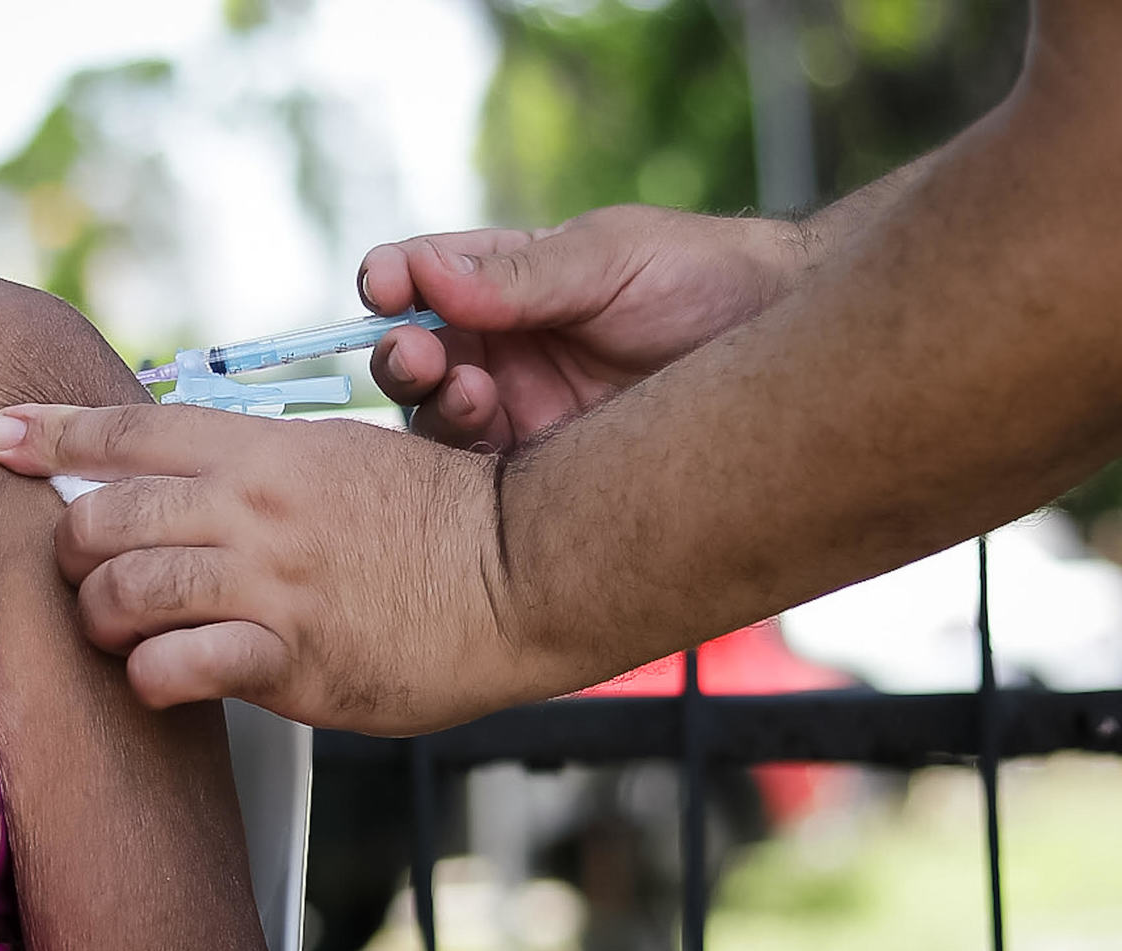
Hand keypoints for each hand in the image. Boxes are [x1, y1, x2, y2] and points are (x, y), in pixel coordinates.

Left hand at [0, 403, 560, 734]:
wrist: (520, 569)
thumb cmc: (442, 513)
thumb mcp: (349, 457)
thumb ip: (266, 466)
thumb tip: (198, 473)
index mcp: (267, 451)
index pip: (133, 430)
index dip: (56, 433)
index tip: (6, 438)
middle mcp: (254, 509)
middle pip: (104, 517)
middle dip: (73, 547)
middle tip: (87, 569)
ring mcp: (269, 584)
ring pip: (122, 594)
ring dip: (101, 618)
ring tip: (118, 631)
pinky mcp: (290, 660)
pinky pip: (176, 669)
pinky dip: (150, 676)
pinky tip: (165, 677)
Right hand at [362, 204, 804, 449]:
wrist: (780, 337)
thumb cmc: (699, 277)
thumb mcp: (608, 259)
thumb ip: (519, 276)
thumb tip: (428, 274)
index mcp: (505, 284)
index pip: (424, 279)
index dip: (392, 281)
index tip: (385, 286)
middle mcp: (500, 349)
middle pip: (415, 355)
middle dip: (401, 354)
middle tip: (416, 355)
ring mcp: (519, 411)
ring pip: (437, 418)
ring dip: (435, 404)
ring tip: (472, 394)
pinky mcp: (544, 471)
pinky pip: (482, 475)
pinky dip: (466, 463)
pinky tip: (488, 443)